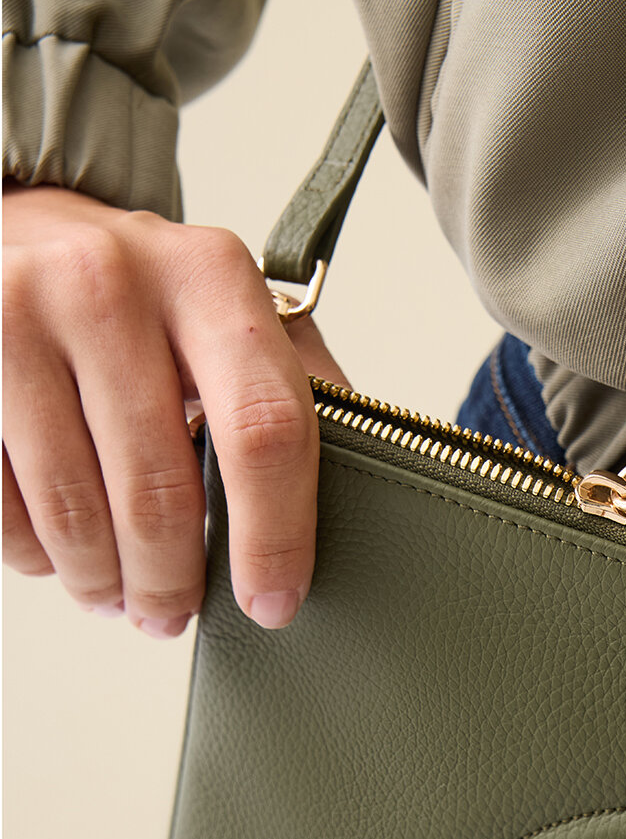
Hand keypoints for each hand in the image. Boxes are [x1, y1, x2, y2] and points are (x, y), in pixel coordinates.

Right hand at [2, 183, 349, 633]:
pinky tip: (58, 550)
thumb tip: (375, 485)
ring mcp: (17, 315)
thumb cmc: (139, 294)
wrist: (12, 224)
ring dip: (103, 580)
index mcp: (208, 275)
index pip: (264, 429)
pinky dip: (36, 552)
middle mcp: (110, 281)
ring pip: (76, 513)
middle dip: (173, 582)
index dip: (275, 536)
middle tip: (174, 614)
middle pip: (163, 491)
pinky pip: (3, 504)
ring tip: (117, 593)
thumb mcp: (228, 311)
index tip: (273, 602)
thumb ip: (293, 387)